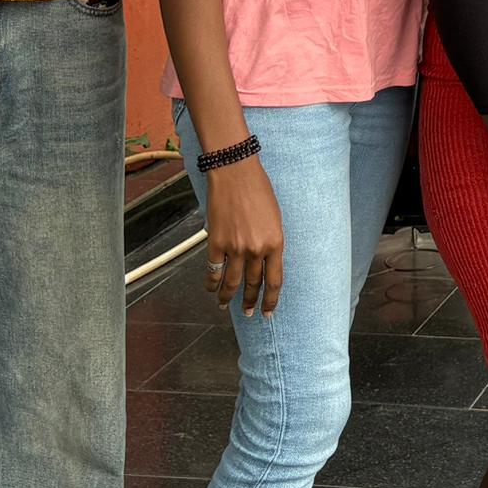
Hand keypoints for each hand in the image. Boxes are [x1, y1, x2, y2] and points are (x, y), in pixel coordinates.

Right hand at [202, 154, 284, 316]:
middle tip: (248, 313)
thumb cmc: (259, 191)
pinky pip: (213, 270)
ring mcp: (235, 248)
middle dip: (251, 301)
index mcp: (276, 243)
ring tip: (225, 305)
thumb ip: (271, 242)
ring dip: (228, 297)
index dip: (271, 299)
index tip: (268, 311)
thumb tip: (263, 261)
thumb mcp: (275, 218)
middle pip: (253, 284)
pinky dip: (211, 282)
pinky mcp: (216, 243)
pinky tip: (211, 288)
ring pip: (232, 282)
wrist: (235, 174)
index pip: (274, 280)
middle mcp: (256, 249)